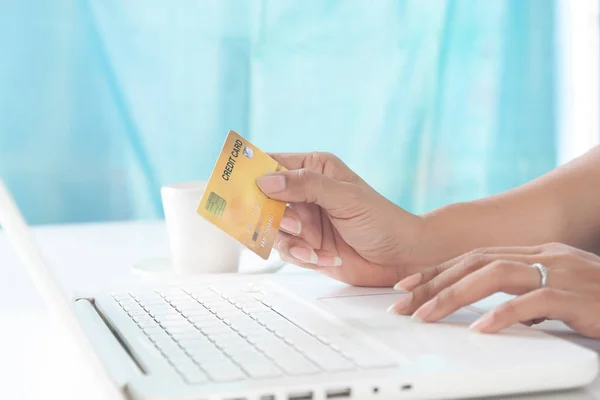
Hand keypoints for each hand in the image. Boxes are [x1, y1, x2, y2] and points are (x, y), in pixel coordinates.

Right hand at [256, 152, 423, 285]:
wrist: (401, 257)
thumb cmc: (381, 219)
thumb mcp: (345, 197)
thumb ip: (306, 185)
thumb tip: (265, 179)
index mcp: (314, 168)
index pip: (273, 163)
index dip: (251, 172)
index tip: (233, 183)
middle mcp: (305, 192)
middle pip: (264, 198)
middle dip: (271, 213)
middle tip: (292, 224)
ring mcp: (304, 220)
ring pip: (271, 227)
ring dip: (288, 239)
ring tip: (311, 245)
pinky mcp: (305, 245)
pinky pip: (285, 249)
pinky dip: (299, 255)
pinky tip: (321, 258)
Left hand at [388, 243, 599, 337]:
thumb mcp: (559, 297)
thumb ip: (529, 298)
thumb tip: (501, 314)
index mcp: (535, 253)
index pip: (474, 256)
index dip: (437, 269)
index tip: (408, 284)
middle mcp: (543, 255)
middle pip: (474, 262)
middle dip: (434, 282)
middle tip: (403, 302)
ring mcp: (559, 271)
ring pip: (493, 275)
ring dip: (453, 296)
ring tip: (426, 315)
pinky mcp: (575, 294)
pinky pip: (532, 302)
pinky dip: (503, 314)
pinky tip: (481, 328)